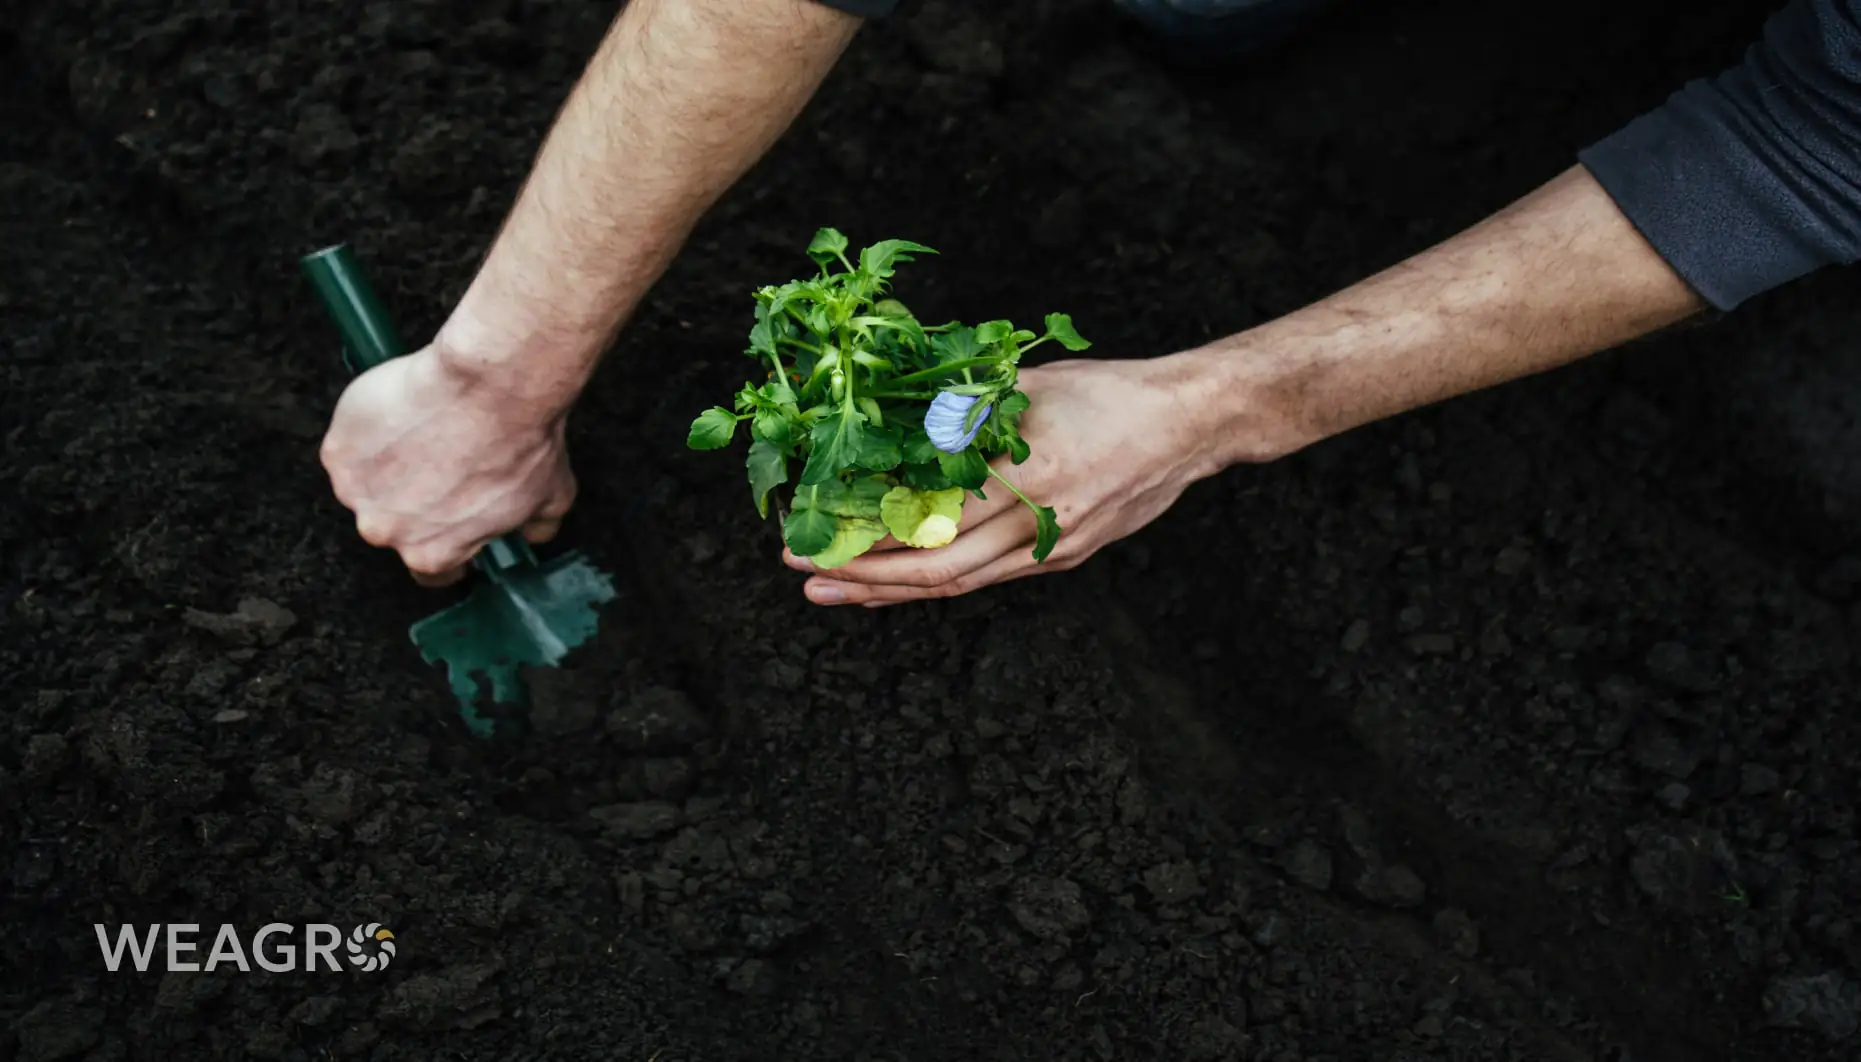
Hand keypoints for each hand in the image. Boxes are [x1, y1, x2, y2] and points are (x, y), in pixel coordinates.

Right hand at [319, 345, 576, 586]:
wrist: (490, 387)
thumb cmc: (519, 444)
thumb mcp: (551, 498)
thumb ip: (536, 525)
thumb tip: (535, 533)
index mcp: (431, 554)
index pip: (432, 571)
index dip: (446, 543)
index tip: (451, 523)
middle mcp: (385, 531)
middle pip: (393, 523)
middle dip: (413, 498)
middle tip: (441, 463)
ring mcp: (354, 489)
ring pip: (368, 482)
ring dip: (388, 464)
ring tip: (423, 433)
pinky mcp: (338, 446)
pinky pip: (351, 442)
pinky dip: (370, 428)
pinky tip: (402, 412)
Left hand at [782, 355, 1222, 604]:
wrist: (1192, 424)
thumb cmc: (1111, 393)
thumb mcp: (1030, 387)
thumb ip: (963, 411)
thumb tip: (888, 421)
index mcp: (1030, 476)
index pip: (931, 521)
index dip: (867, 533)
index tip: (814, 530)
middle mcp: (1041, 523)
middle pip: (939, 571)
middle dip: (865, 577)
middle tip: (806, 573)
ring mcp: (1055, 547)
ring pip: (961, 584)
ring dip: (895, 590)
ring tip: (839, 588)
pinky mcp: (1064, 555)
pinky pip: (988, 575)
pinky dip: (940, 578)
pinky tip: (903, 579)